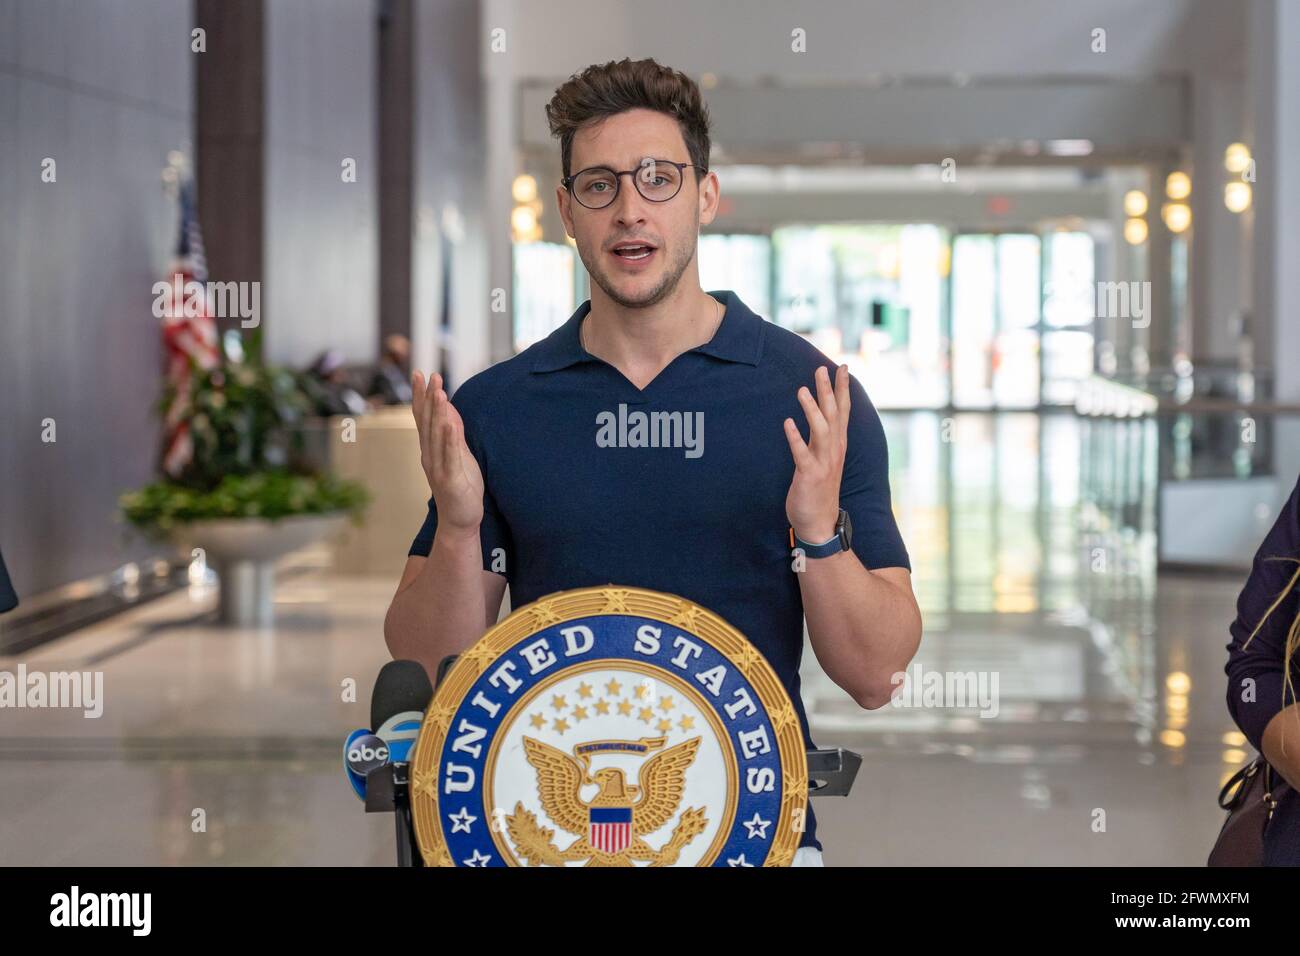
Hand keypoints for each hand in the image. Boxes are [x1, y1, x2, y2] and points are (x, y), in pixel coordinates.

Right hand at [411, 370, 483, 532]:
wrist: (459, 522)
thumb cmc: (461, 488)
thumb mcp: (458, 456)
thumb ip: (453, 434)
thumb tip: (449, 411)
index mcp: (431, 449)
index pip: (424, 418)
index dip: (421, 397)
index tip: (420, 374)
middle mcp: (430, 456)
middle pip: (427, 422)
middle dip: (428, 398)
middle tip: (428, 375)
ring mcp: (438, 468)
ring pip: (436, 435)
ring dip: (437, 413)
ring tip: (439, 392)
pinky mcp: (450, 480)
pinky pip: (449, 456)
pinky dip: (448, 439)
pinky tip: (448, 423)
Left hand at [783, 364, 849, 542]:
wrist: (819, 523)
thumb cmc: (819, 489)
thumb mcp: (825, 459)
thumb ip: (823, 438)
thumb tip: (820, 416)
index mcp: (838, 445)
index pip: (843, 412)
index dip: (843, 390)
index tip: (843, 368)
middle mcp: (834, 451)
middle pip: (834, 415)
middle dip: (829, 391)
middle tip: (822, 369)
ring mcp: (823, 463)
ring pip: (821, 430)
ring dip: (812, 409)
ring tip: (802, 390)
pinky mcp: (809, 475)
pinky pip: (802, 453)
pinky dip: (795, 438)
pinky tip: (787, 422)